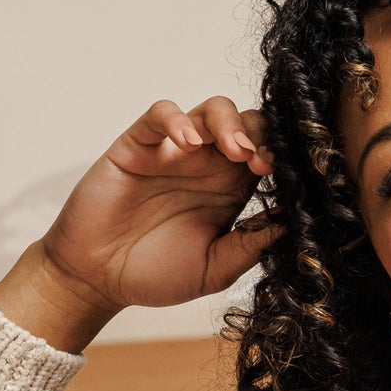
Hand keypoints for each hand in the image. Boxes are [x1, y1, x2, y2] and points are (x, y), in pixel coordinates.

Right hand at [38, 97, 281, 311]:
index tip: (287, 178)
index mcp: (231, 191)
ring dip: (229, 123)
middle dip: (262, 135)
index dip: (280, 159)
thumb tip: (291, 224)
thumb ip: (250, 246)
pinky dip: (176, 119)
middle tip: (262, 162)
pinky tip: (187, 143)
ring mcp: (173, 152)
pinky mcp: (138, 145)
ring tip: (235, 150)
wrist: (98, 279)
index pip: (267, 156)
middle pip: (247, 124)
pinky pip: (159, 114)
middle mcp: (207, 166)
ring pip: (211, 110)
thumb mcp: (215, 269)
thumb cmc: (155, 274)